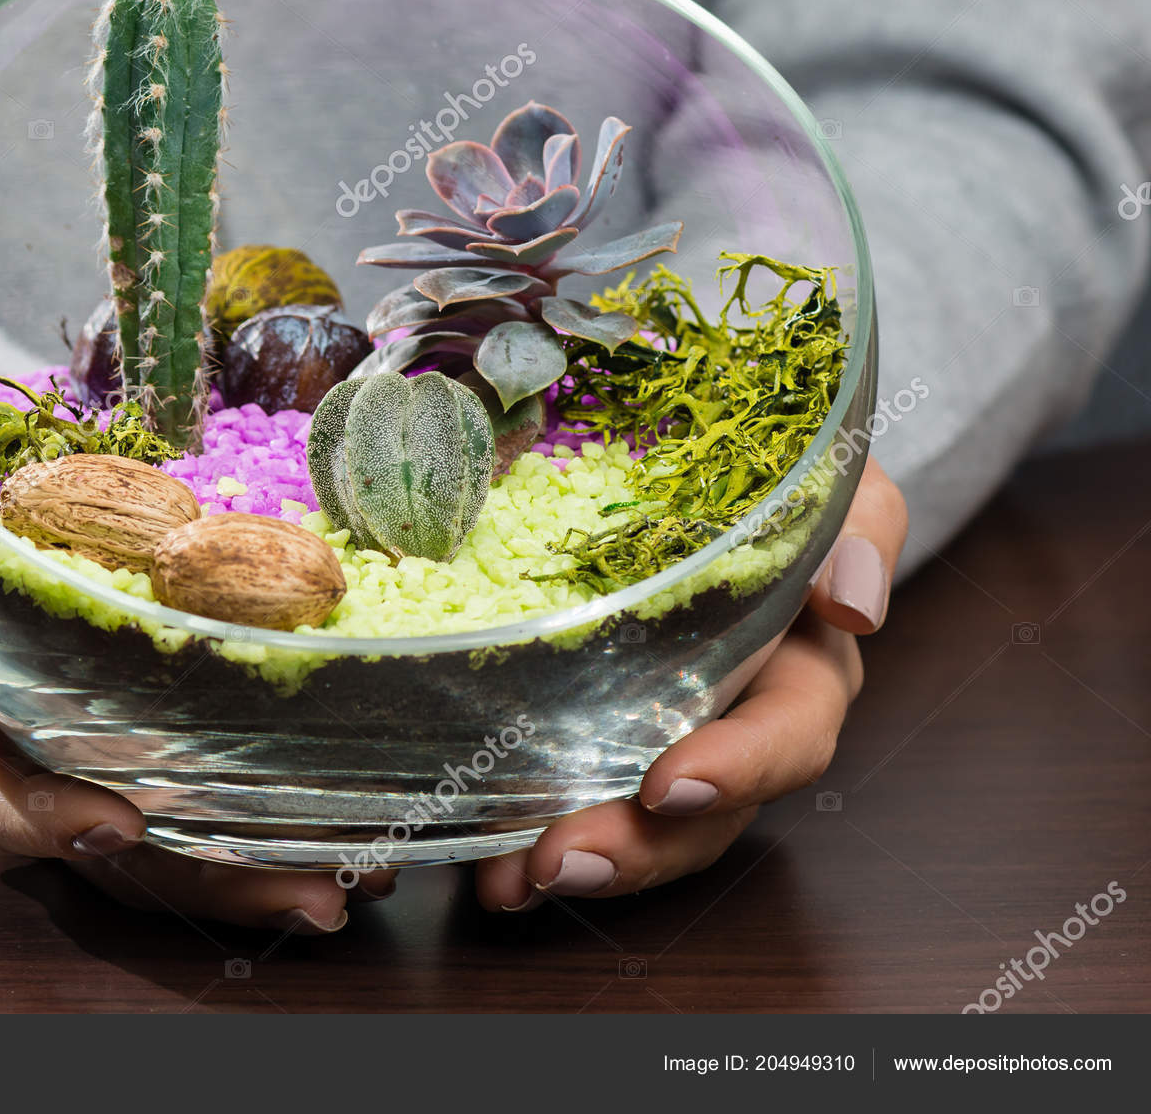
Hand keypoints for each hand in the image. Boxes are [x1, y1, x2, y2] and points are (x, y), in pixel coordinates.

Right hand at [0, 452, 368, 932]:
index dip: (38, 815)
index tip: (115, 814)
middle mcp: (32, 750)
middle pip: (109, 846)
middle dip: (200, 877)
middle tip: (303, 889)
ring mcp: (104, 743)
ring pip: (177, 836)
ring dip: (261, 867)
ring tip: (353, 875)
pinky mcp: (168, 718)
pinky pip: (217, 782)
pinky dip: (281, 807)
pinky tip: (362, 816)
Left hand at [475, 456, 907, 909]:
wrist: (715, 466)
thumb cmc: (783, 479)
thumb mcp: (836, 482)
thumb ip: (860, 525)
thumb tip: (854, 603)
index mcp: (803, 667)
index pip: (789, 735)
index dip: (739, 767)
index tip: (669, 784)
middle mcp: (738, 719)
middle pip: (704, 814)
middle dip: (638, 849)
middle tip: (562, 860)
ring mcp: (666, 734)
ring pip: (639, 828)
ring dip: (579, 857)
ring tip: (510, 878)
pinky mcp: (599, 729)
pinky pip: (573, 796)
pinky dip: (526, 832)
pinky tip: (484, 863)